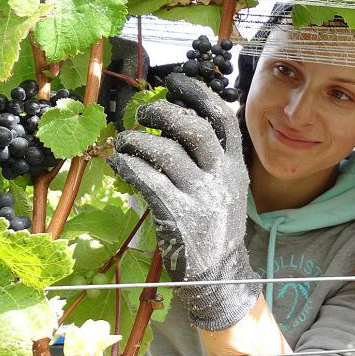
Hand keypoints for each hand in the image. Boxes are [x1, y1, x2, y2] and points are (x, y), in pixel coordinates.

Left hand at [108, 73, 258, 330]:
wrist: (219, 275)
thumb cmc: (216, 228)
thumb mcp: (228, 189)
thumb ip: (213, 160)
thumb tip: (180, 122)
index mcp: (235, 167)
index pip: (223, 119)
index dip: (199, 94)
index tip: (177, 81)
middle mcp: (221, 177)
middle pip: (193, 128)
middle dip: (163, 113)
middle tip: (143, 113)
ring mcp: (201, 196)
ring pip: (165, 152)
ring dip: (138, 140)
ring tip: (124, 142)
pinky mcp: (178, 215)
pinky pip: (148, 179)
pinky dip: (129, 165)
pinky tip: (119, 163)